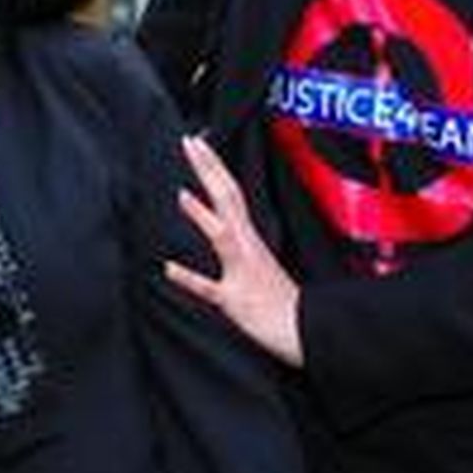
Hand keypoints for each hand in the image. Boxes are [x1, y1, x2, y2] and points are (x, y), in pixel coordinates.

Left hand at [164, 135, 304, 367]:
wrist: (303, 331)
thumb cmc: (280, 301)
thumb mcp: (255, 264)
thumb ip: (237, 245)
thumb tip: (221, 228)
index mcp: (249, 238)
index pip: (230, 192)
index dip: (214, 166)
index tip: (198, 142)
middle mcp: (247, 247)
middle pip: (227, 200)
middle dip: (209, 170)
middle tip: (190, 141)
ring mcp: (241, 272)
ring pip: (222, 237)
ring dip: (202, 216)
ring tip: (180, 194)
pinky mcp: (235, 300)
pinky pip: (211, 289)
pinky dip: (190, 278)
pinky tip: (169, 268)